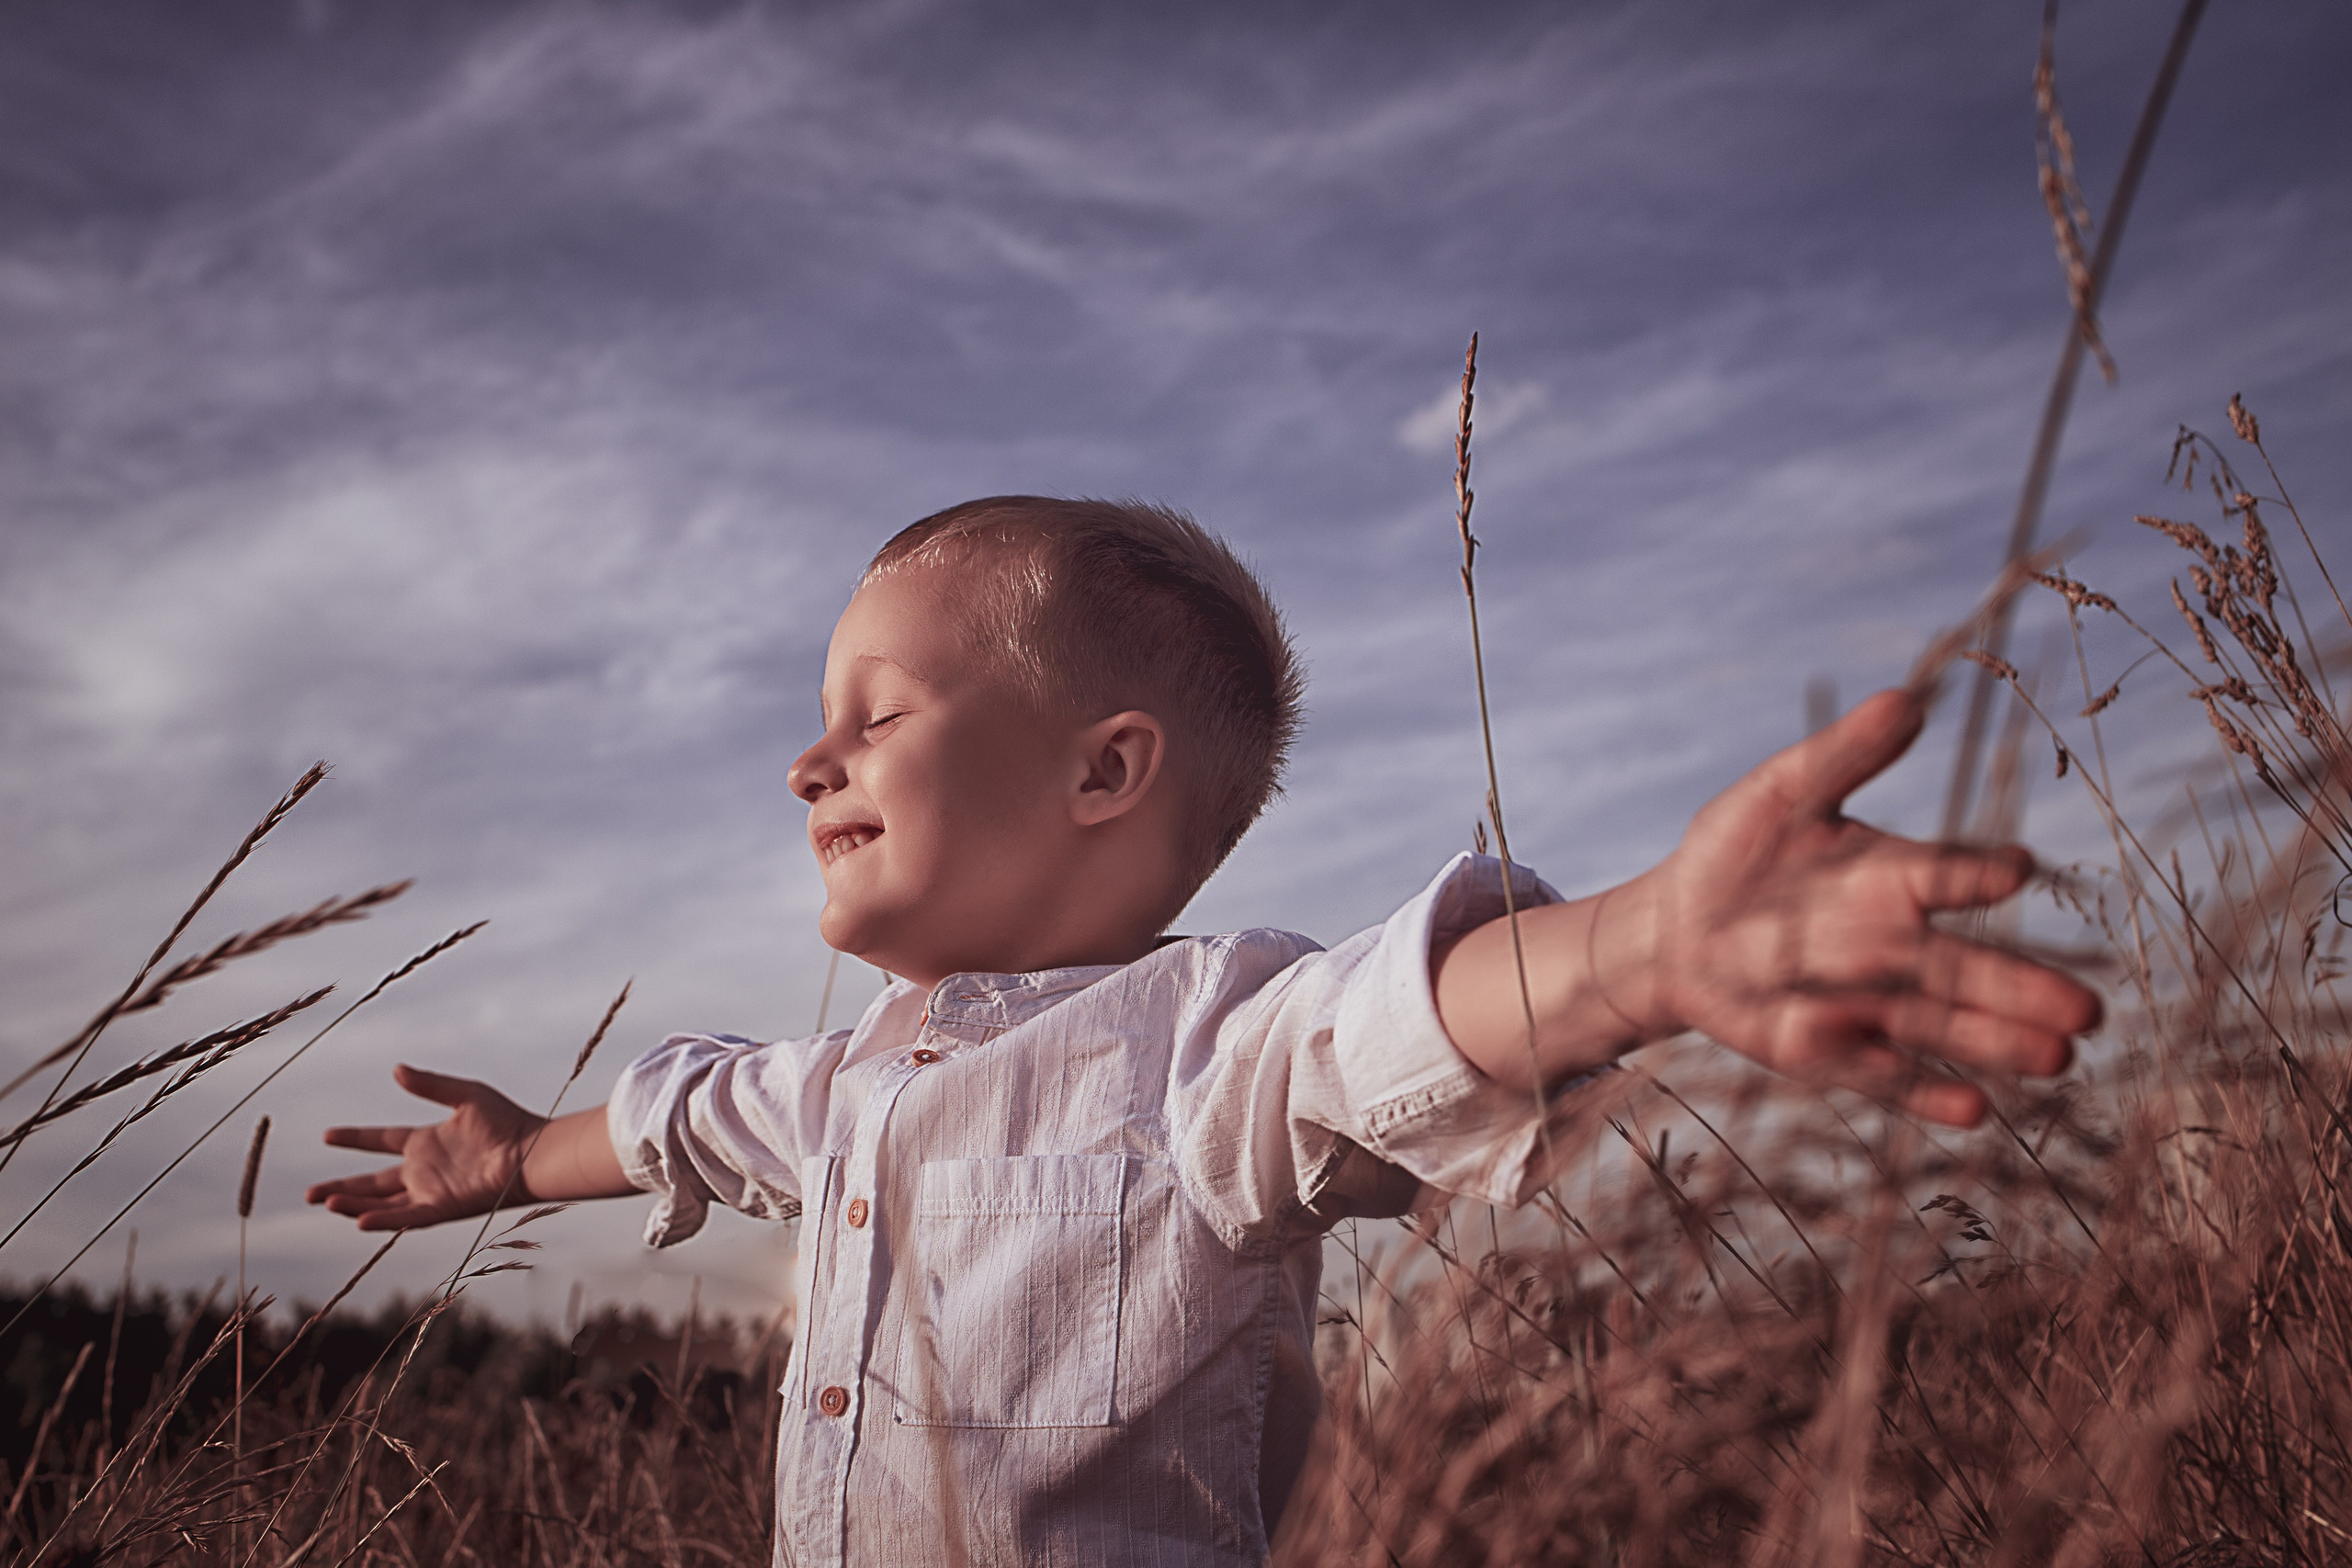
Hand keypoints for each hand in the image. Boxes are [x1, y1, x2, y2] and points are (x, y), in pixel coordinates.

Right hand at [303, 1064, 543, 1230]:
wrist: (533, 1151)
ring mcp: (430, 1191)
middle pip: (372, 1182)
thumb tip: (397, 1069)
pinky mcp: (442, 1207)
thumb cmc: (508, 1122)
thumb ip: (430, 1085)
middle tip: (308, 1194)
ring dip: (353, 1203)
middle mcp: (424, 1170)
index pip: (380, 1141)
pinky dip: (383, 1219)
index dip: (354, 1139)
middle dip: (340, 1187)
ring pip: (382, 1202)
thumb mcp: (465, 1095)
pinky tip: (358, 1219)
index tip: (327, 1136)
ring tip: (324, 1202)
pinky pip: (406, 1216)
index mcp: (426, 1142)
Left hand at [1625, 688, 2101, 1125]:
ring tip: (2057, 1057)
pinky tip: (1974, 1110)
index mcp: (1894, 874)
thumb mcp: (1778, 795)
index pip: (1948, 873)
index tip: (2016, 869)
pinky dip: (1925, 1093)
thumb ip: (1844, 756)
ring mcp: (1869, 1001)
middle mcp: (1896, 942)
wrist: (1674, 929)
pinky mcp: (1833, 1049)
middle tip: (2087, 1009)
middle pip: (1967, 967)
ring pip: (1942, 1024)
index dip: (1978, 871)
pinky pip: (1883, 1075)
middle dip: (2023, 988)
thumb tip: (1903, 698)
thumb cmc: (1735, 851)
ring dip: (1997, 1043)